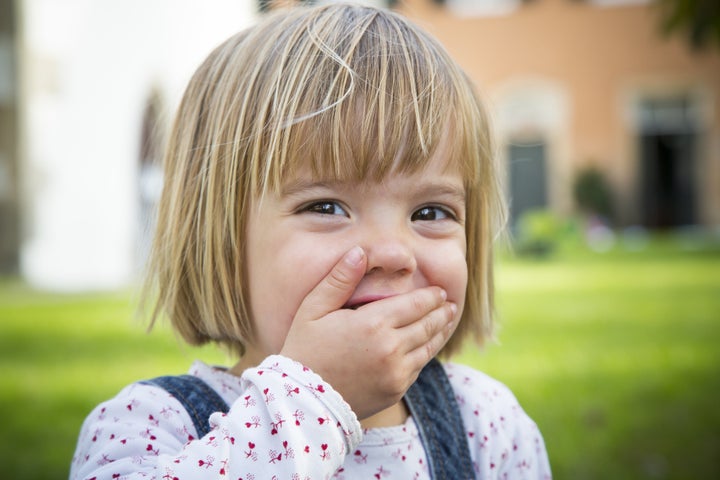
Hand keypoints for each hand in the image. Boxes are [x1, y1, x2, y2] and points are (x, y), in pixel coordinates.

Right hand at [279, 246, 455, 419]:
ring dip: (440, 332)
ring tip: (447, 320)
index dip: (431, 296)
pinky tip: (428, 345)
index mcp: (373, 324)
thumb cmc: (304, 350)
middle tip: (449, 304)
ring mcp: (396, 373)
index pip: (415, 304)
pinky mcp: (395, 390)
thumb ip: (339, 279)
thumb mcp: (313, 309)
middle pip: (427, 325)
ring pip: (428, 347)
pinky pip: (418, 368)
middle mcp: (391, 348)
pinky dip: (427, 353)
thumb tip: (359, 252)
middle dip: (441, 312)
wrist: (302, 401)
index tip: (440, 291)